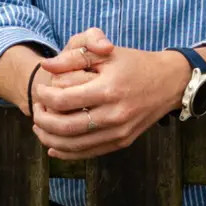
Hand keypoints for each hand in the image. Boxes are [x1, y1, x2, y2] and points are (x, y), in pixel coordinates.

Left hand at [30, 30, 190, 159]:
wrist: (170, 82)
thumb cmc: (135, 64)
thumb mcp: (106, 53)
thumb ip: (74, 57)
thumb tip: (46, 65)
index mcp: (108, 89)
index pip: (64, 100)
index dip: (44, 97)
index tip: (40, 90)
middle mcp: (114, 114)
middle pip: (65, 127)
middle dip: (43, 121)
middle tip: (35, 112)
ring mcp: (119, 131)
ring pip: (74, 145)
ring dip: (50, 139)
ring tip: (40, 128)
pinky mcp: (123, 141)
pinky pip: (89, 153)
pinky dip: (68, 153)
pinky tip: (53, 147)